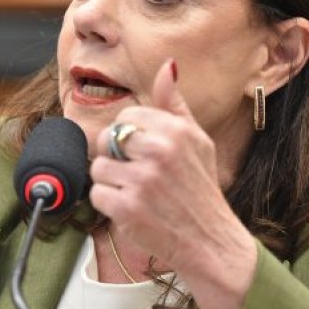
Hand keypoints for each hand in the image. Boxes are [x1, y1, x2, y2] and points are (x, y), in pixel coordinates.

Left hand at [89, 59, 257, 308]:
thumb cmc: (201, 190)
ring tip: (138, 194)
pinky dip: (109, 205)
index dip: (130, 136)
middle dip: (117, 158)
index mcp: (176, 131)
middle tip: (140, 176)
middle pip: (107, 139)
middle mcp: (159, 151)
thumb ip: (176, 104)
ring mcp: (142, 180)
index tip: (144, 154)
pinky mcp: (127, 208)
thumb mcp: (197, 141)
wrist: (211, 242)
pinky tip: (133, 210)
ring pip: (98, 168)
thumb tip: (167, 66)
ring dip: (112, 183)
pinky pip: (97, 194)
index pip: (126, 117)